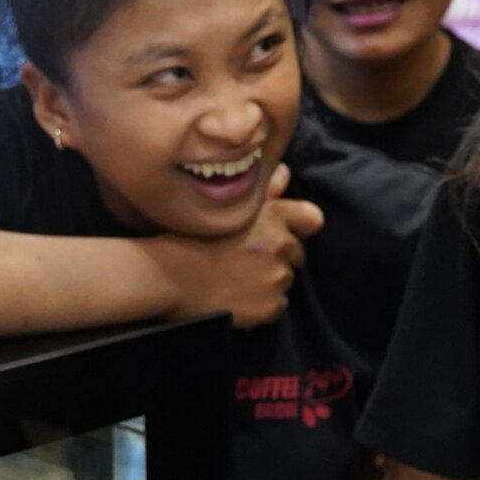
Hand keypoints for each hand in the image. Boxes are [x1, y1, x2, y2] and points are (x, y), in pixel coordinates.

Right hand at [155, 166, 322, 327]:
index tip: (281, 233)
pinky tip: (237, 298)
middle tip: (246, 260)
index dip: (298, 227)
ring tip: (236, 280)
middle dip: (278, 257)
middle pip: (297, 254)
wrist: (167, 278)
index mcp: (273, 216)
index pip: (312, 218)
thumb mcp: (226, 208)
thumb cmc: (191, 238)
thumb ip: (265, 191)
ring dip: (268, 282)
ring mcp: (277, 278)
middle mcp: (281, 245)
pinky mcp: (270, 306)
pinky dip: (262, 305)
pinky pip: (277, 306)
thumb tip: (286, 172)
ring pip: (285, 280)